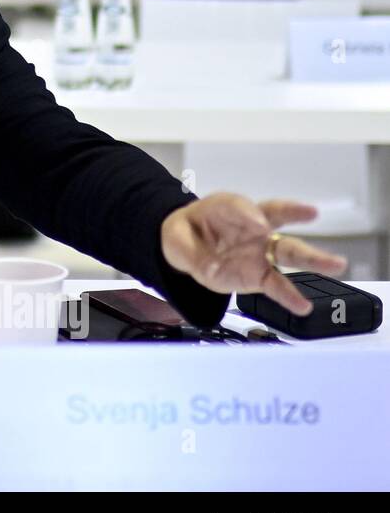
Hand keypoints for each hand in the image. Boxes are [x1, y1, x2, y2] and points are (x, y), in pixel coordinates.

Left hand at [161, 193, 347, 315]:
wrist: (182, 246)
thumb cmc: (186, 232)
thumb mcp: (176, 233)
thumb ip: (191, 247)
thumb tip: (210, 266)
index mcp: (230, 208)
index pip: (241, 207)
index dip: (249, 214)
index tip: (260, 224)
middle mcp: (252, 227)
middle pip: (277, 219)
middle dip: (296, 215)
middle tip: (312, 213)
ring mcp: (259, 251)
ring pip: (289, 252)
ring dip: (312, 258)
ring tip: (336, 264)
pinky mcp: (258, 274)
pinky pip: (276, 285)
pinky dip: (289, 296)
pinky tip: (303, 305)